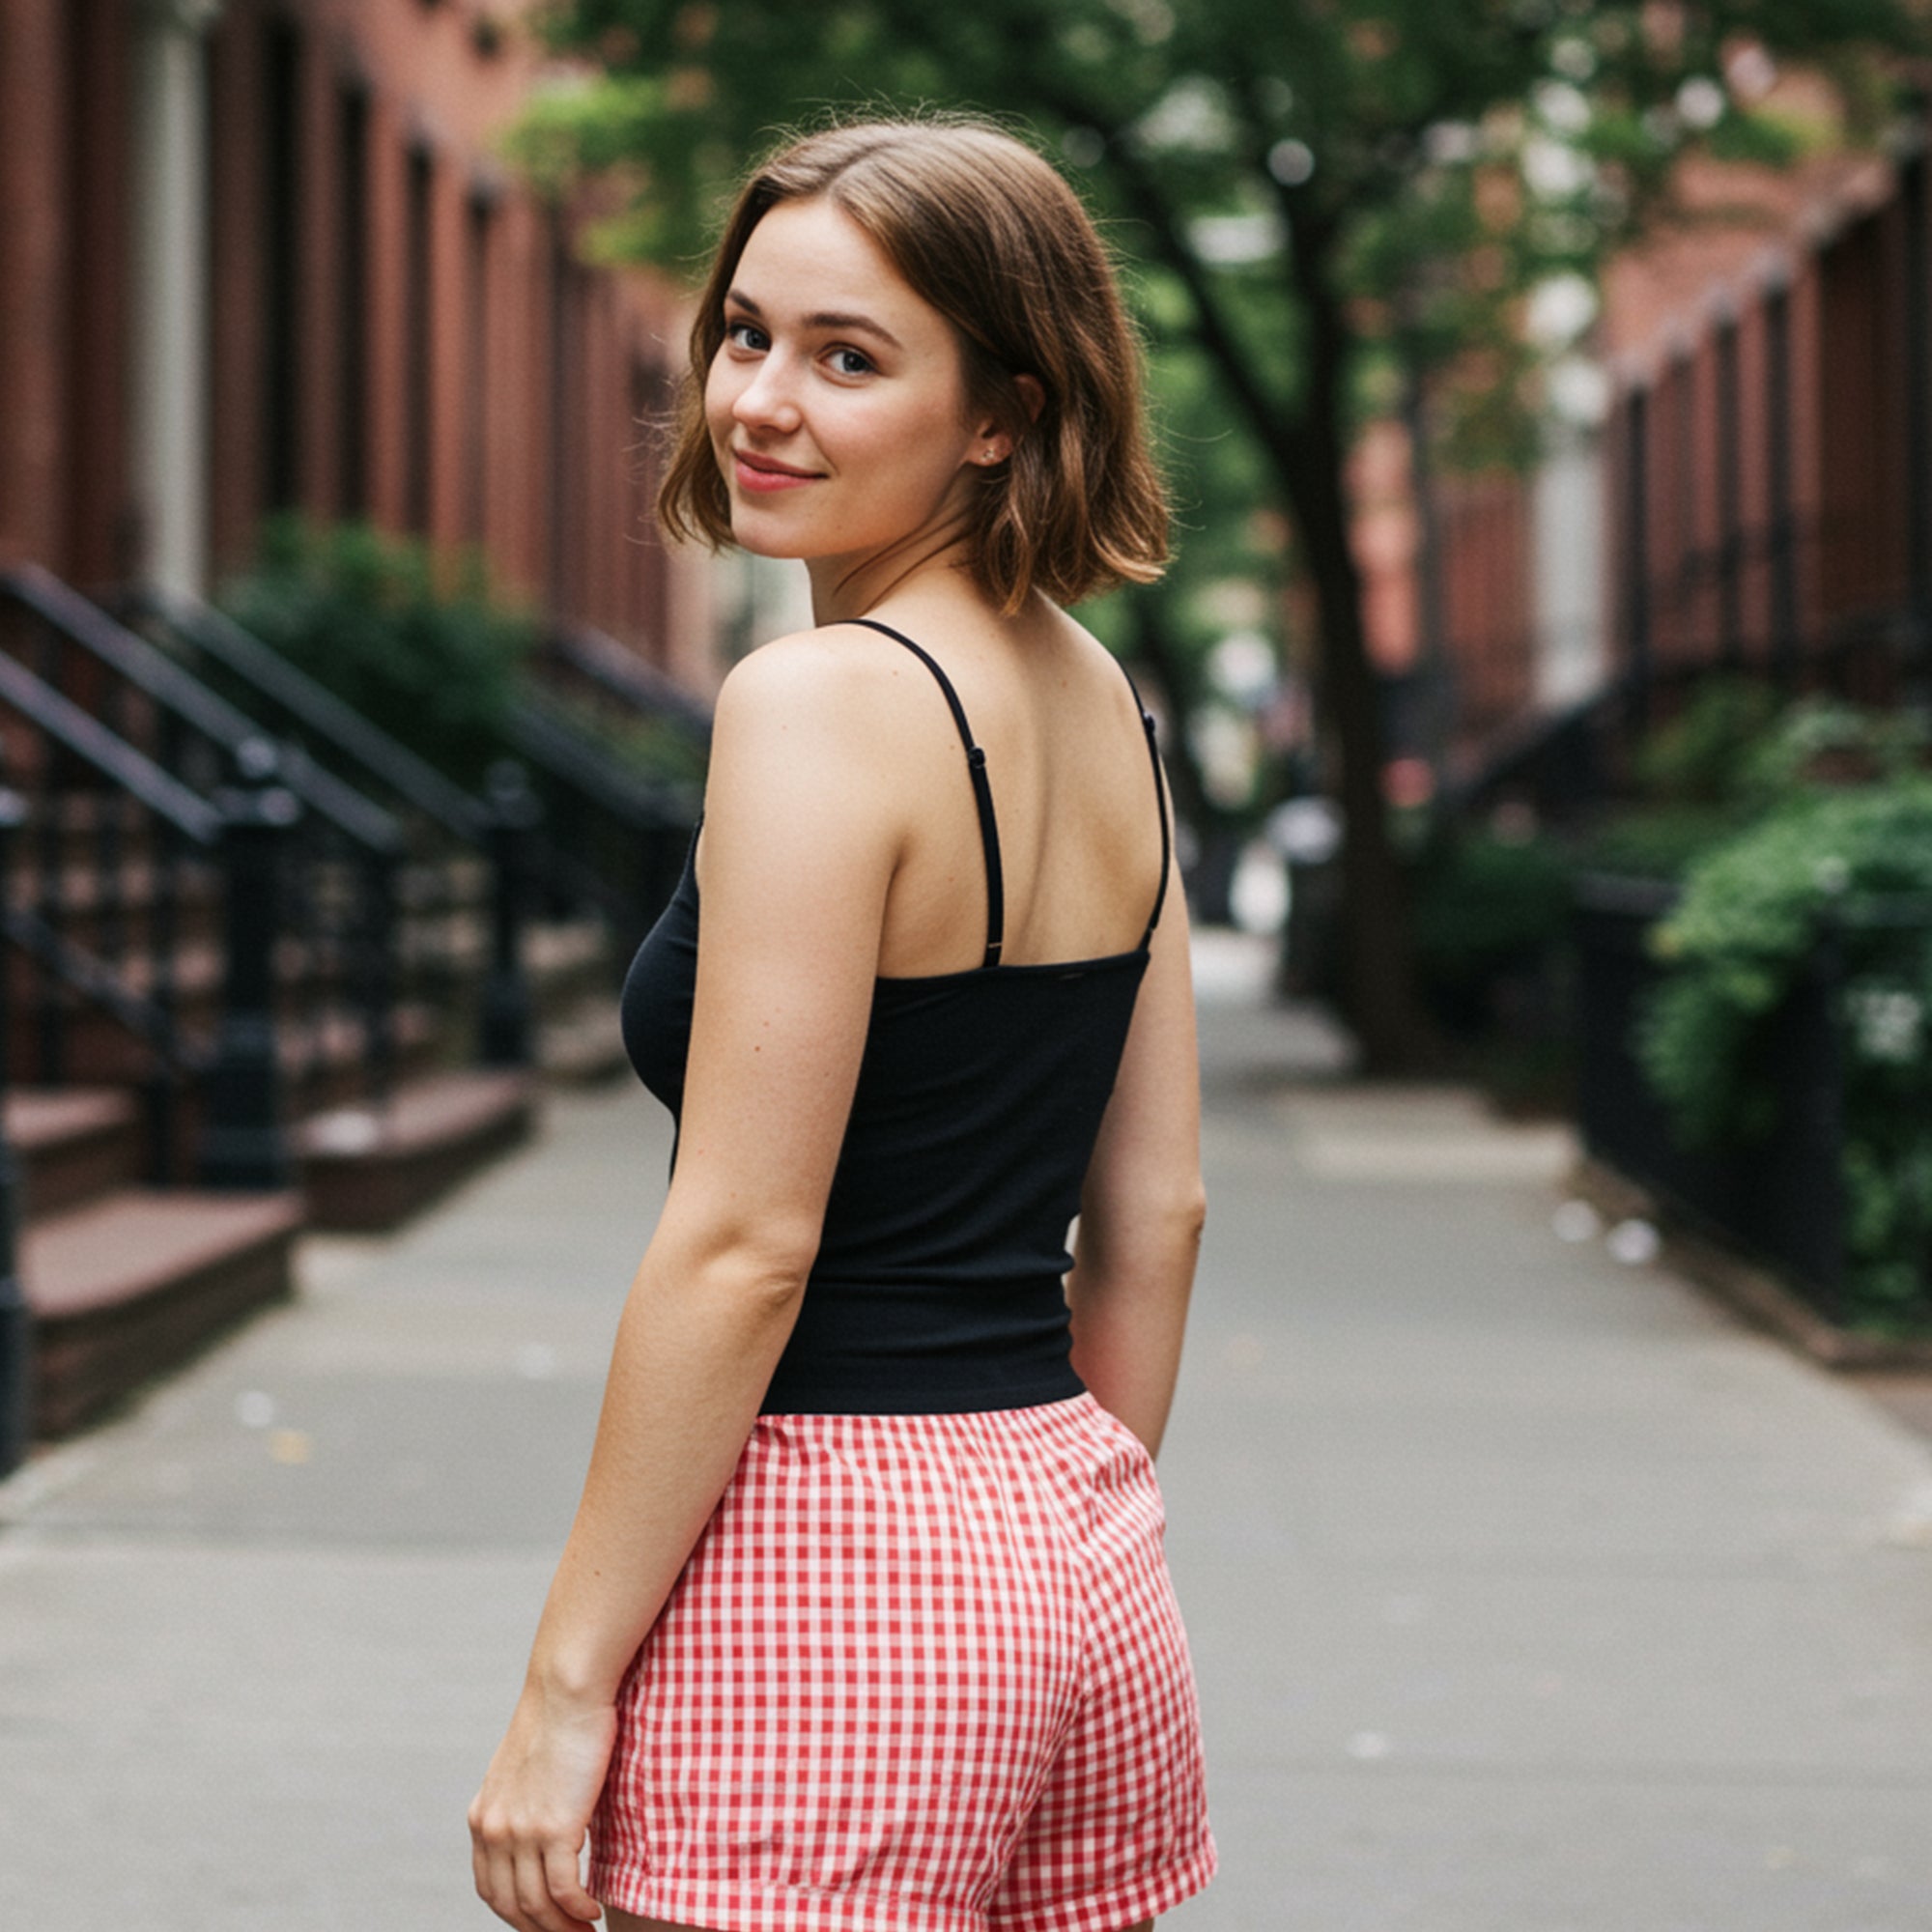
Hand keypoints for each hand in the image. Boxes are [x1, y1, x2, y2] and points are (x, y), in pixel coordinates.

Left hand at [469, 1680, 618, 1931]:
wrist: (566, 1688)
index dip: (517, 1915)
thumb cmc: (556, 1718)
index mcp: (482, 1817)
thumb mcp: (525, 1768)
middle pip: (511, 1906)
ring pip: (537, 1905)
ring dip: (562, 1928)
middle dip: (540, 1931)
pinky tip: (594, 1910)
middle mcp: (494, 1830)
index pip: (490, 1888)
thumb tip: (548, 1832)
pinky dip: (578, 1909)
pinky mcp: (553, 1827)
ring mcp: (521, 1832)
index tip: (542, 1923)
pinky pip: (563, 1890)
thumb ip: (524, 1803)